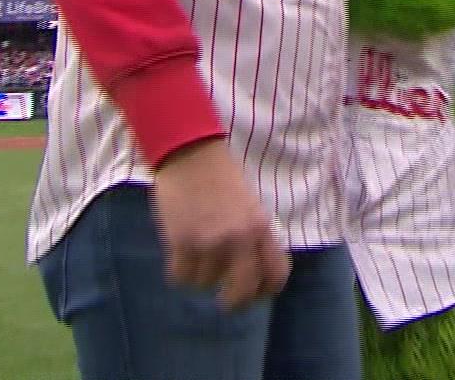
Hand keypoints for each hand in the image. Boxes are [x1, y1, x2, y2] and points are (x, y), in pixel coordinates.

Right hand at [153, 139, 290, 309]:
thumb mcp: (249, 205)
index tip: (255, 293)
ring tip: (196, 254)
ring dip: (200, 275)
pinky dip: (179, 272)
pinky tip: (180, 257)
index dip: (266, 290)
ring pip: (205, 283)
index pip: (276, 274)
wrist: (190, 151)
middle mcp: (239, 238)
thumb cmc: (220, 176)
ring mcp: (210, 241)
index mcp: (261, 227)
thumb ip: (253, 237)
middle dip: (235, 302)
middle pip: (242, 292)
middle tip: (226, 301)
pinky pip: (181, 277)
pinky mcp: (182, 241)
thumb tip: (250, 274)